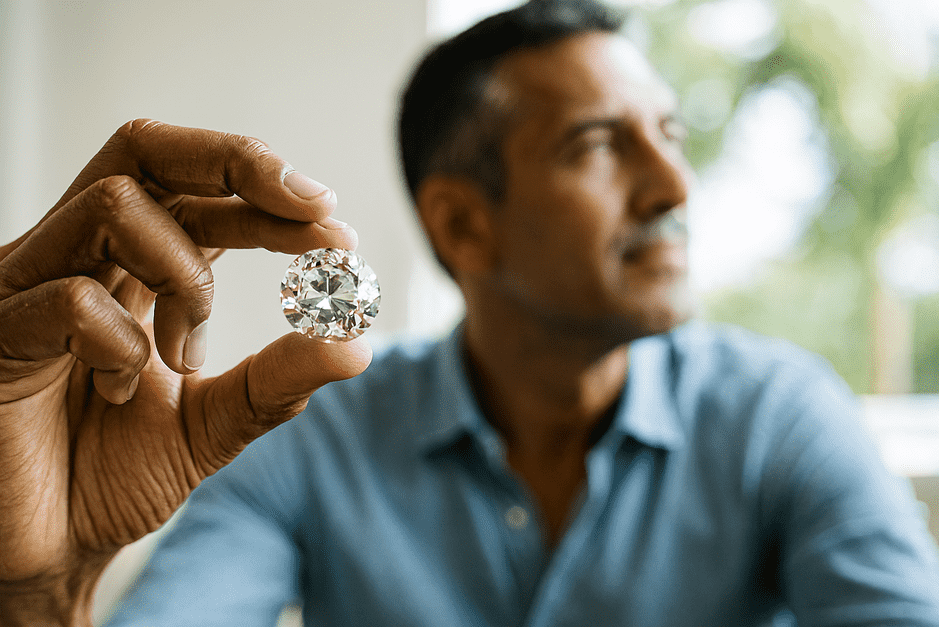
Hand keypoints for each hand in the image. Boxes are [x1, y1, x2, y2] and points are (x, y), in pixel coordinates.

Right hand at [0, 120, 371, 625]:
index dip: (267, 190)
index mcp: (129, 268)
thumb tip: (356, 343)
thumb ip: (277, 379)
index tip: (337, 227)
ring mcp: (29, 286)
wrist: (53, 547)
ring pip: (113, 206)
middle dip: (238, 162)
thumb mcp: (218, 421)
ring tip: (187, 355)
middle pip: (145, 150)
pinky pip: (70, 299)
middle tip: (313, 211)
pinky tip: (124, 389)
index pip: (198, 191)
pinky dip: (123, 345)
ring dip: (184, 279)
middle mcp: (78, 258)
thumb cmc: (116, 473)